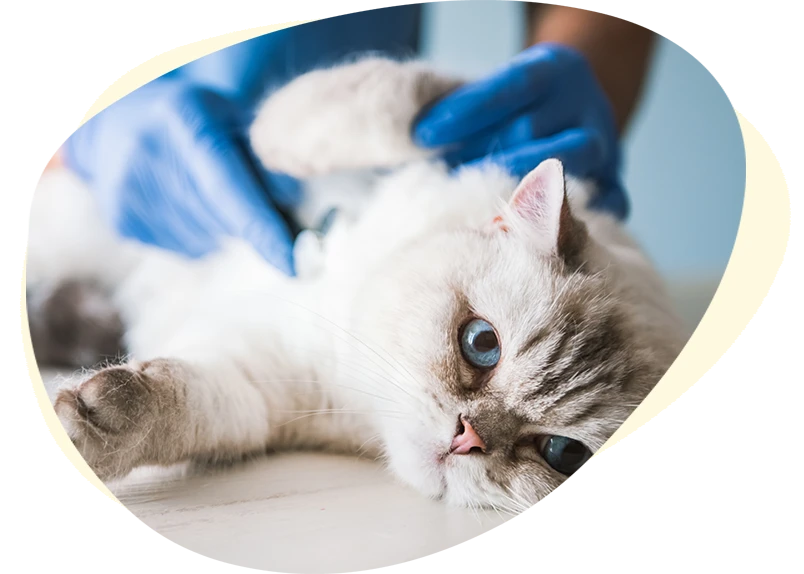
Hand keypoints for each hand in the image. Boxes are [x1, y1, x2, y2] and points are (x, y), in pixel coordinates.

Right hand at [61, 75, 299, 274]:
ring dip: (227, 224)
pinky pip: (190, 247)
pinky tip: (189, 200)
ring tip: (208, 187)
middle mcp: (147, 152)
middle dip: (253, 218)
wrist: (116, 115)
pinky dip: (204, 232)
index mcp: (182, 118)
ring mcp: (128, 189)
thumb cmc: (196, 116)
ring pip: (210, 238)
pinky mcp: (122, 219)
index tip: (293, 263)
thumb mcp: (235, 115)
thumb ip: (268, 153)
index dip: (261, 228)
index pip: (227, 186)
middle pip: (223, 218)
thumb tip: (293, 202)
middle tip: (255, 194)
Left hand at [413, 43, 627, 218]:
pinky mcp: (616, 183)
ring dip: (511, 189)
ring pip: (562, 165)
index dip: (465, 111)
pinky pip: (605, 204)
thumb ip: (467, 115)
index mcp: (556, 68)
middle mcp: (585, 103)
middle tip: (441, 181)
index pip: (510, 86)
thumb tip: (420, 142)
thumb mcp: (499, 95)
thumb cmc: (518, 110)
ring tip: (474, 207)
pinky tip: (531, 234)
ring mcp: (606, 145)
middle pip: (529, 131)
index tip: (424, 135)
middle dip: (478, 159)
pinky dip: (571, 220)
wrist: (576, 112)